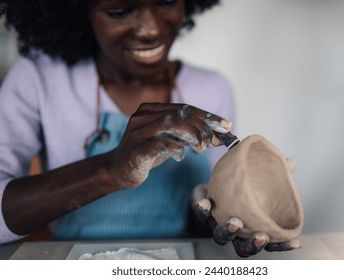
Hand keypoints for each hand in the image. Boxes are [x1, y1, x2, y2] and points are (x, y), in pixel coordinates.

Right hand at [108, 103, 231, 188]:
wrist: (118, 170)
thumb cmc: (147, 153)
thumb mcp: (170, 141)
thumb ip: (189, 136)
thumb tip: (219, 136)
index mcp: (150, 109)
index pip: (184, 108)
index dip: (207, 116)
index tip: (226, 125)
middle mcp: (142, 116)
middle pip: (180, 114)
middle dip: (203, 126)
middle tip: (215, 139)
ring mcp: (137, 132)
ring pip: (170, 124)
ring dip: (192, 135)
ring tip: (202, 146)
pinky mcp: (136, 150)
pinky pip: (159, 144)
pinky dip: (175, 148)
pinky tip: (181, 156)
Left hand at [191, 183, 301, 257]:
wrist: (216, 182)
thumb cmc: (245, 186)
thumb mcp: (261, 179)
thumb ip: (277, 172)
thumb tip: (290, 163)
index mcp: (253, 228)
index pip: (270, 243)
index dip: (283, 245)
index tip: (296, 242)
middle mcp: (236, 232)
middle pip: (244, 248)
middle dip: (254, 245)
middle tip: (262, 235)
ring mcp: (219, 225)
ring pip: (222, 237)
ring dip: (229, 232)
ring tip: (235, 222)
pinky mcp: (204, 214)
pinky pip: (203, 215)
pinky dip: (203, 210)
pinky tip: (205, 203)